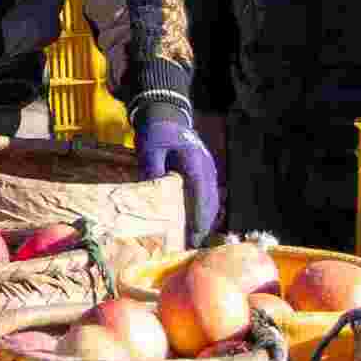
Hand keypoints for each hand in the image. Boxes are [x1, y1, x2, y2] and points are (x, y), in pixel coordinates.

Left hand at [134, 114, 220, 245]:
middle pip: (210, 201)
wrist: (166, 115)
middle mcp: (206, 168)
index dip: (200, 216)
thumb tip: (152, 191)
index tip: (196, 235)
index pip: (201, 194)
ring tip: (193, 240)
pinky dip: (202, 211)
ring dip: (204, 219)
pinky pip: (206, 196)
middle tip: (193, 245)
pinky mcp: (203, 174)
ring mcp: (207, 171)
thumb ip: (151, 168)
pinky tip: (193, 224)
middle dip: (204, 224)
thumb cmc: (157, 131)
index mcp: (195, 162)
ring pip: (211, 200)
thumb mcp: (149, 147)